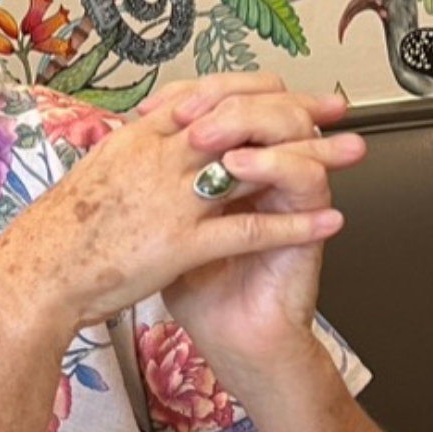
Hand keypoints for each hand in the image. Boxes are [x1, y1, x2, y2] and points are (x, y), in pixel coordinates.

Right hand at [0, 75, 348, 335]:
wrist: (40, 271)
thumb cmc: (63, 230)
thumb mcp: (99, 172)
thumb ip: (135, 151)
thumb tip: (154, 133)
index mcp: (140, 137)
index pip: (210, 94)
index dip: (259, 90)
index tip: (293, 93)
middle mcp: (159, 157)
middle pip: (242, 118)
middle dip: (298, 112)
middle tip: (337, 112)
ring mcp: (171, 198)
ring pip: (255, 165)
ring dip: (312, 158)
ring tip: (351, 155)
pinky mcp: (180, 243)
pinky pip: (250, 228)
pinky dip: (295, 223)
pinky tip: (327, 221)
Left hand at [161, 85, 364, 385]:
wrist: (234, 335)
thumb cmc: (198, 286)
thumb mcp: (165, 231)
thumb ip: (157, 189)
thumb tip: (122, 151)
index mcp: (232, 166)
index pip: (227, 104)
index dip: (192, 97)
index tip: (154, 107)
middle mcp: (267, 171)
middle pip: (262, 103)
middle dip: (220, 101)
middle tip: (187, 115)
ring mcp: (291, 193)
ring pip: (290, 128)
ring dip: (247, 124)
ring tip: (209, 137)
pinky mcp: (310, 222)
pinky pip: (305, 178)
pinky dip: (276, 164)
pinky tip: (243, 165)